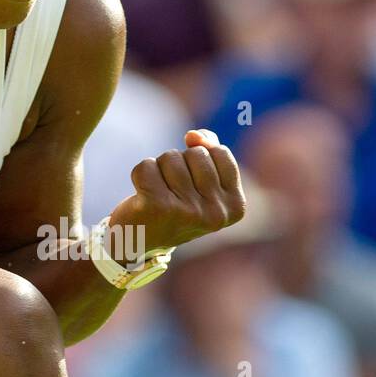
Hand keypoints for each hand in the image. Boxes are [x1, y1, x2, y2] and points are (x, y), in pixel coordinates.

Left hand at [107, 128, 246, 260]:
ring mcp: (188, 212)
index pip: (220, 152)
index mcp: (236, 206)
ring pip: (170, 157)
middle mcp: (216, 213)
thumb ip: (208, 149)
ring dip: (159, 168)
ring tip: (158, 193)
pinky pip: (146, 166)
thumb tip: (194, 135)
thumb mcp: (201, 180)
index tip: (191, 185)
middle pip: (195, 153)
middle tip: (172, 191)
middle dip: (178, 163)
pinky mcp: (158, 207)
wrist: (139, 241)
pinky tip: (142, 195)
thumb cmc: (174, 204)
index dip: (199, 159)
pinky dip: (139, 174)